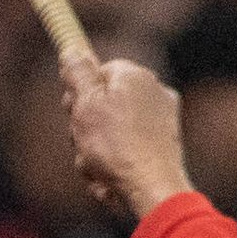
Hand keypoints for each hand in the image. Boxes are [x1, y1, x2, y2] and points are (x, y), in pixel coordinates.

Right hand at [59, 51, 194, 220]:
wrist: (152, 188)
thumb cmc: (116, 147)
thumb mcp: (85, 105)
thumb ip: (77, 74)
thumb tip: (71, 49)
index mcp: (134, 75)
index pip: (98, 72)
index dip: (78, 92)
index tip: (71, 110)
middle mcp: (153, 90)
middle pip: (105, 103)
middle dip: (86, 127)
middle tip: (82, 144)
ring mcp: (163, 118)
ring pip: (114, 131)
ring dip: (97, 152)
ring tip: (98, 168)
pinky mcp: (166, 144)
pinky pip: (130, 149)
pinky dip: (116, 164)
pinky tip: (111, 180)